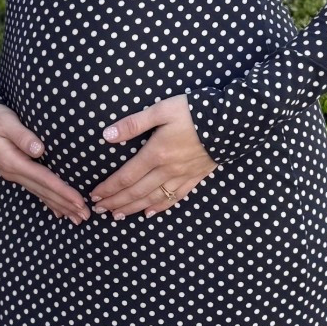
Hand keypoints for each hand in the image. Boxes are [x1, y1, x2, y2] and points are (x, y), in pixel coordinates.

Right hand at [0, 104, 90, 223]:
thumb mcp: (6, 121)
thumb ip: (22, 135)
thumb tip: (39, 150)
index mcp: (13, 162)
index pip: (43, 179)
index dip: (62, 191)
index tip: (79, 201)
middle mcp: (13, 173)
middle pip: (44, 191)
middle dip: (66, 204)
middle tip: (85, 216)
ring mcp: (14, 175)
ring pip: (40, 194)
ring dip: (59, 206)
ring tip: (77, 218)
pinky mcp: (16, 173)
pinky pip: (35, 190)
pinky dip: (48, 202)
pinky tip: (58, 212)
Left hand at [89, 94, 216, 217]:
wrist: (231, 121)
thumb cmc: (194, 111)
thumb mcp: (161, 110)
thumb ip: (134, 123)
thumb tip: (107, 135)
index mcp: (155, 154)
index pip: (126, 177)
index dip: (109, 188)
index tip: (95, 195)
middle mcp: (167, 170)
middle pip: (136, 192)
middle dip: (116, 202)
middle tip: (100, 210)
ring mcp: (182, 176)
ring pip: (153, 198)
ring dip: (133, 208)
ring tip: (118, 215)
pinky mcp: (196, 177)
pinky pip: (175, 197)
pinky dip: (160, 207)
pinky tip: (150, 212)